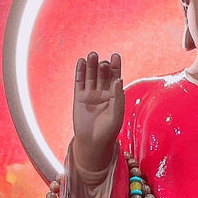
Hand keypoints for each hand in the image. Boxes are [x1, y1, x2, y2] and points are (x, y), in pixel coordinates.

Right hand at [72, 51, 123, 172]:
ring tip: (92, 55)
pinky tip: (81, 61)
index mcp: (114, 95)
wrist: (92, 143)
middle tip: (102, 62)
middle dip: (103, 66)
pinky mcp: (78, 97)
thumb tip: (118, 79)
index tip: (115, 56)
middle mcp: (103, 92)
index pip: (115, 76)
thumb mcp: (116, 115)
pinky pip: (79, 82)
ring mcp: (90, 94)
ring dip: (91, 64)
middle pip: (103, 74)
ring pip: (91, 75)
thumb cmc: (108, 131)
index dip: (116, 66)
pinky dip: (80, 71)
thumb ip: (118, 97)